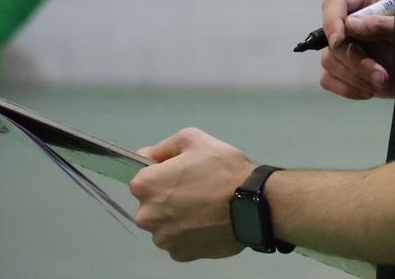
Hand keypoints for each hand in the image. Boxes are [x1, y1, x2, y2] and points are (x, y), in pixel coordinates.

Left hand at [130, 128, 252, 260]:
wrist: (252, 204)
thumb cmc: (222, 168)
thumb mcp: (194, 139)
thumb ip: (164, 147)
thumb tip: (146, 157)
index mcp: (146, 186)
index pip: (143, 178)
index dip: (163, 173)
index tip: (184, 172)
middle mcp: (146, 216)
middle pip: (151, 204)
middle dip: (168, 197)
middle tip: (197, 189)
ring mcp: (163, 238)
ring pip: (165, 225)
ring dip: (178, 218)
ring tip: (206, 208)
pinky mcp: (180, 255)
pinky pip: (179, 241)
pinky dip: (190, 234)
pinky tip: (208, 223)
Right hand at [318, 0, 394, 99]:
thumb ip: (381, 24)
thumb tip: (350, 25)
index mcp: (361, 0)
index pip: (334, 3)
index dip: (332, 21)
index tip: (339, 41)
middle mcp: (345, 21)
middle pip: (332, 40)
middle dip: (357, 62)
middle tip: (382, 76)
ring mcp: (339, 46)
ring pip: (329, 61)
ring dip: (356, 77)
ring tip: (383, 82)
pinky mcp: (338, 68)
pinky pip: (328, 79)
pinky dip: (350, 88)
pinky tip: (371, 89)